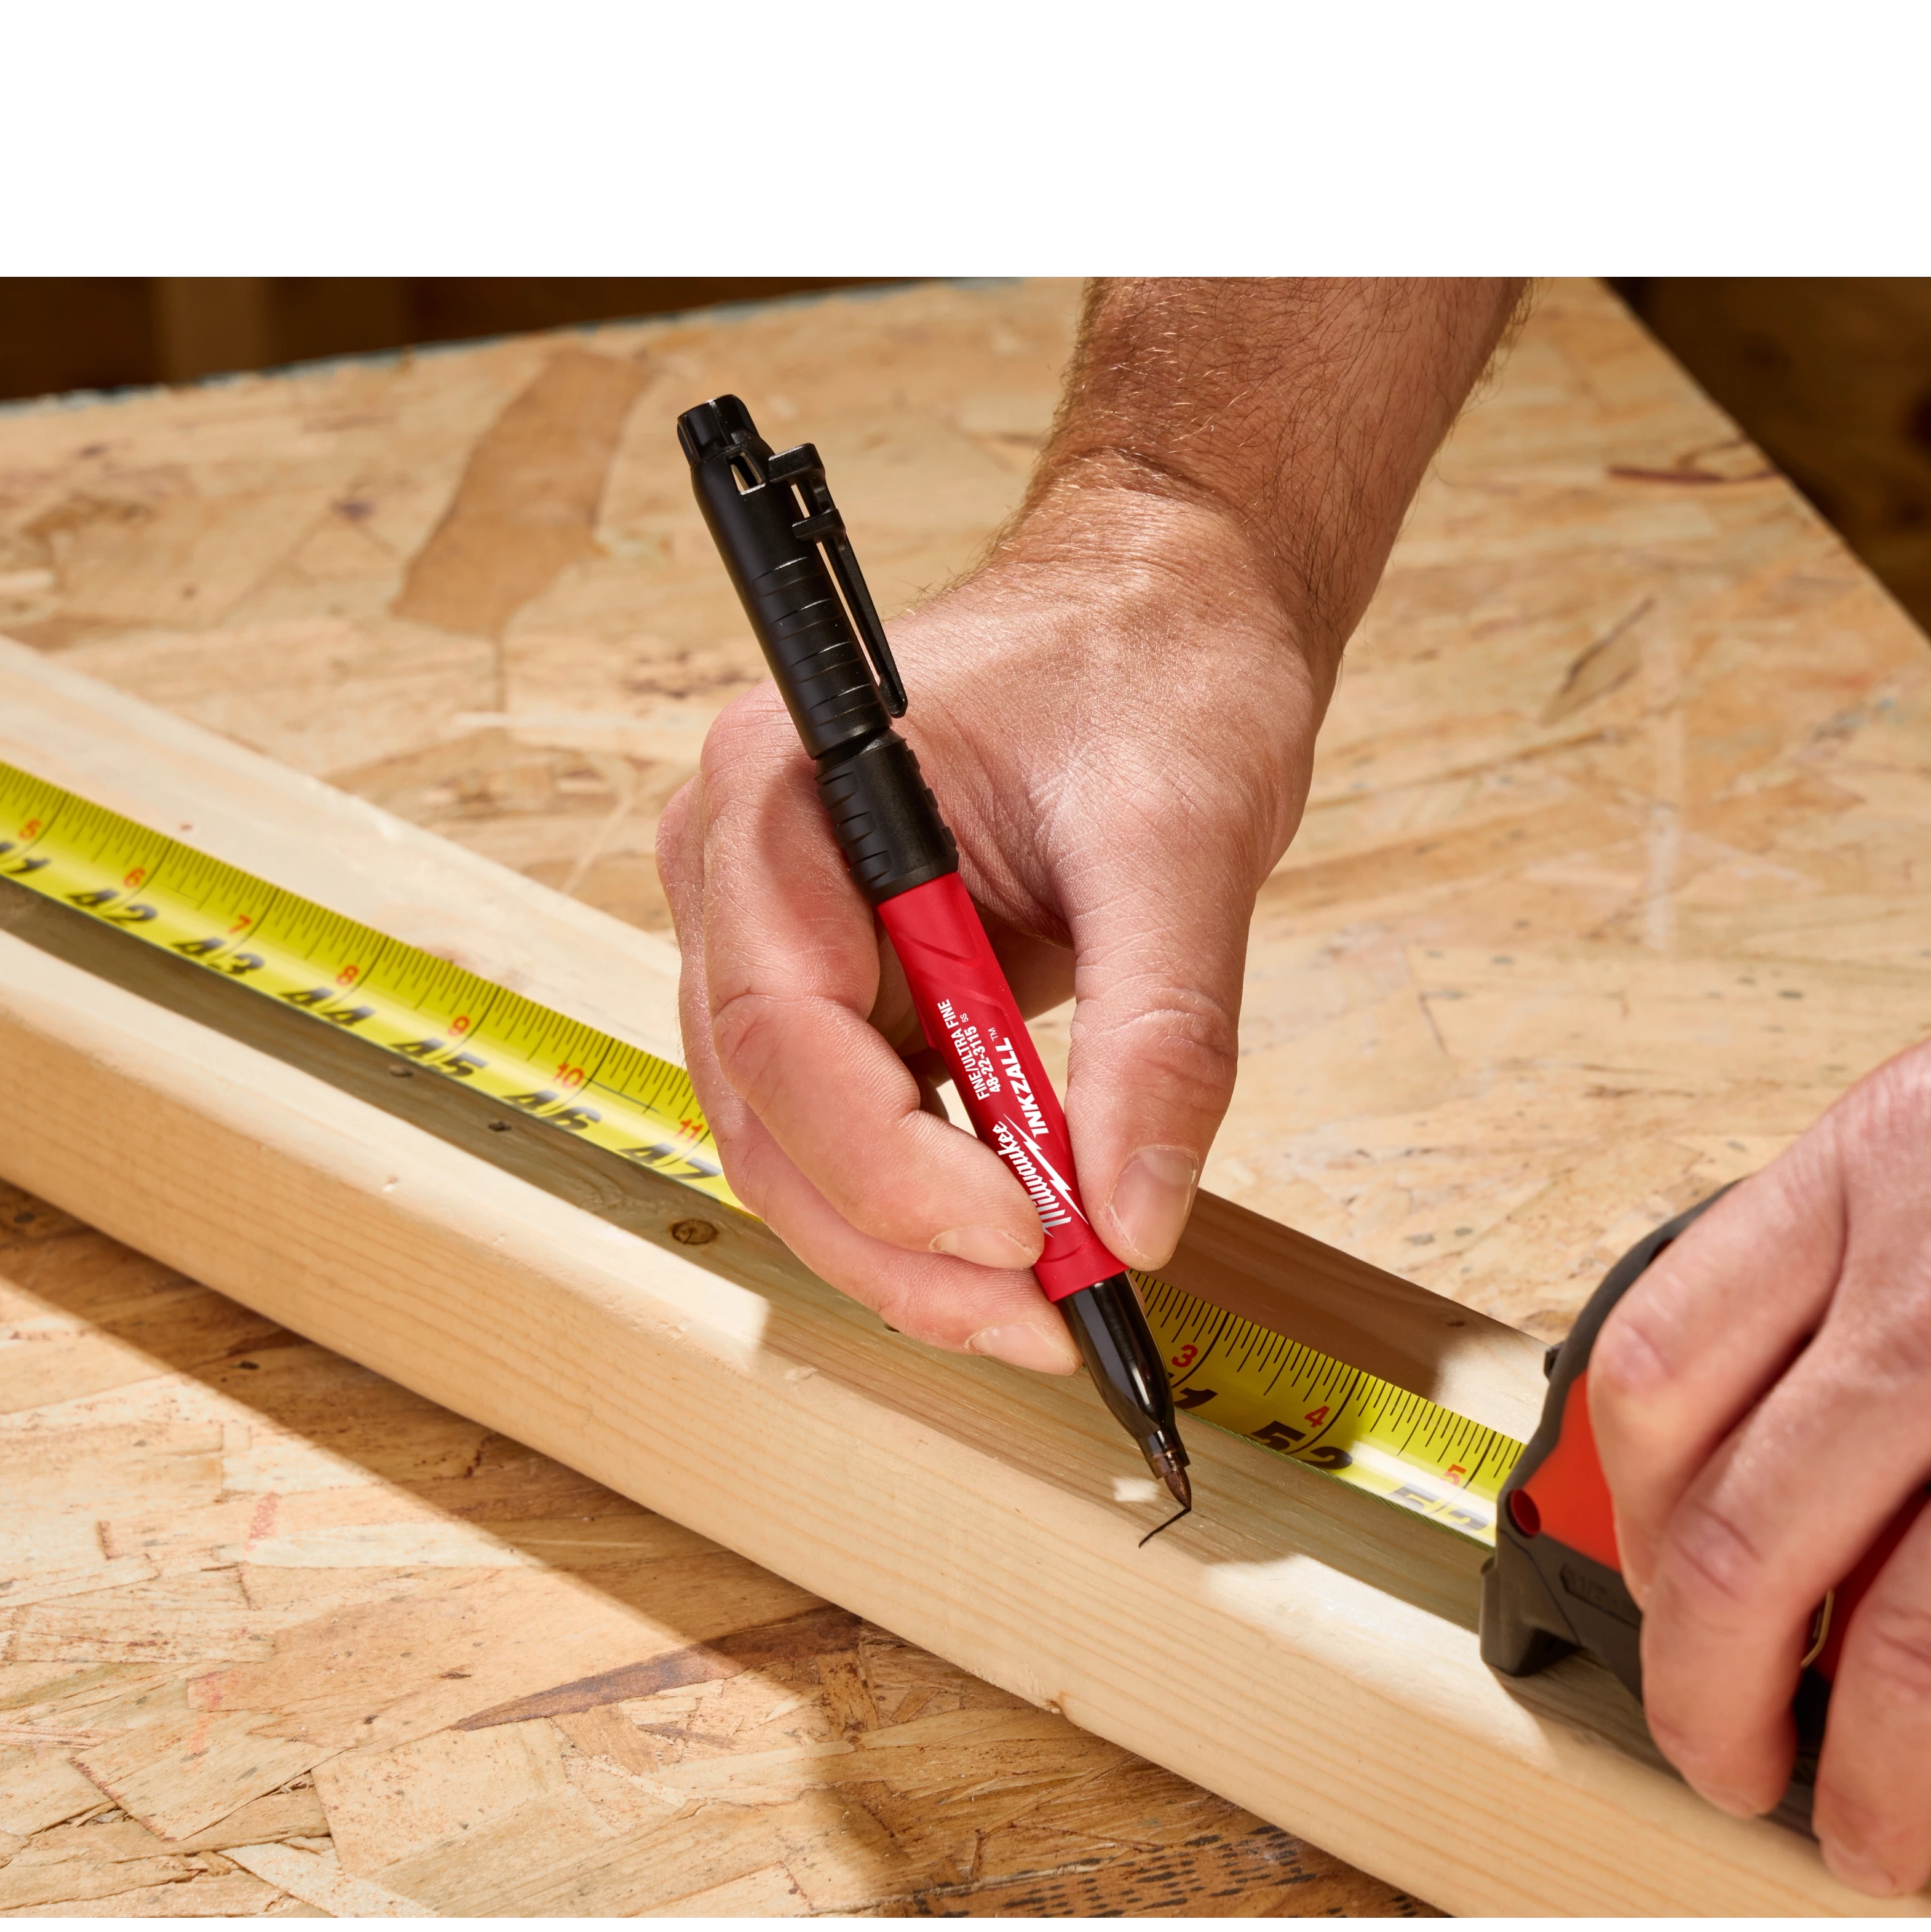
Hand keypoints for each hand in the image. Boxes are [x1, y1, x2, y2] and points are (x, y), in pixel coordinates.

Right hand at [654, 495, 1320, 1370]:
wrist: (1165, 609)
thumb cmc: (1153, 667)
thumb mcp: (1185, 837)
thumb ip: (1158, 1033)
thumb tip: (1135, 1217)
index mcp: (781, 786)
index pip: (782, 1021)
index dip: (890, 1156)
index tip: (1028, 1228)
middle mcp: (746, 871)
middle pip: (770, 1113)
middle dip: (899, 1241)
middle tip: (1043, 1322)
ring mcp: (781, 938)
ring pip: (796, 1151)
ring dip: (909, 1252)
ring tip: (1044, 1314)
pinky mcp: (847, 990)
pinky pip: (854, 1133)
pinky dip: (931, 1210)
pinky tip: (1026, 1255)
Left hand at [1591, 839, 1930, 1893]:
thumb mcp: (1905, 1126)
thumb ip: (1808, 1267)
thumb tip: (1750, 1447)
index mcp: (1852, 1206)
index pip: (1653, 1384)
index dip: (1625, 1515)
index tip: (1654, 1584)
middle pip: (1751, 1550)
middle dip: (1711, 1703)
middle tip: (1724, 1766)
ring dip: (1883, 1782)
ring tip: (1872, 1840)